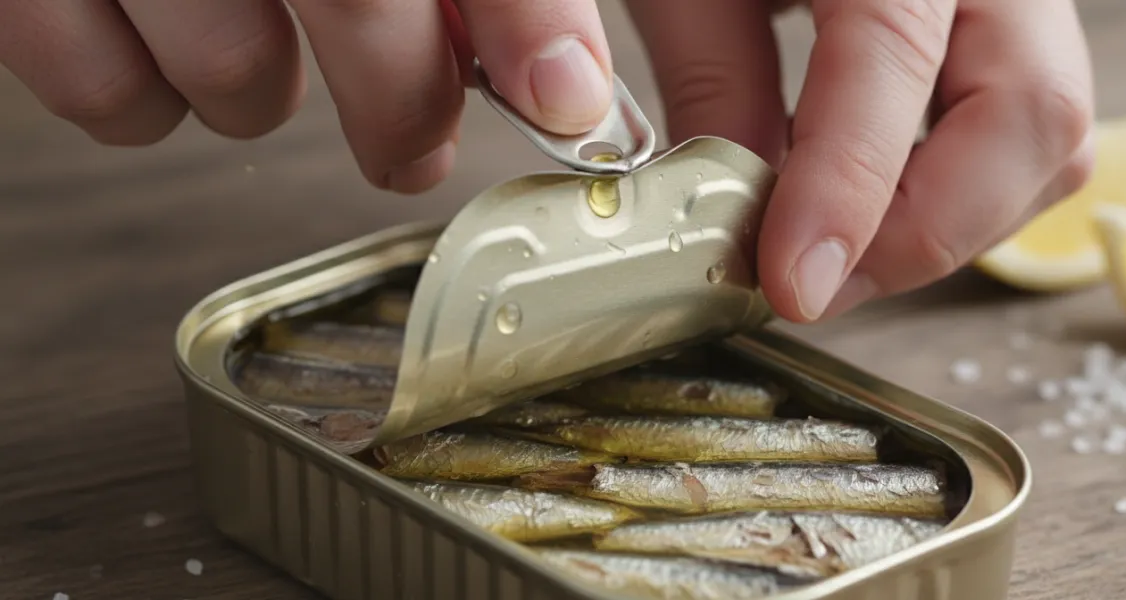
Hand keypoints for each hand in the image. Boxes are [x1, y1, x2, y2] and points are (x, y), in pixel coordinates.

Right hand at [0, 0, 614, 193]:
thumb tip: (548, 63)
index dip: (527, 20)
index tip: (566, 101)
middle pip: (356, 4)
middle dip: (404, 109)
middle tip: (415, 144)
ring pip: (231, 74)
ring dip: (259, 96)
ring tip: (261, 56)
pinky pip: (103, 89)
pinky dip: (146, 100)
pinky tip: (164, 48)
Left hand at [627, 0, 1095, 321]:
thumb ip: (712, 77)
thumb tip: (739, 215)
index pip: (894, 55)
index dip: (846, 187)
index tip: (790, 282)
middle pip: (1030, 113)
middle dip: (922, 230)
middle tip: (813, 282)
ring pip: (1047, 136)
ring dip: (945, 221)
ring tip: (831, 252)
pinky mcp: (1011, 24)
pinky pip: (1025, 128)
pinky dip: (956, 189)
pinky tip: (866, 201)